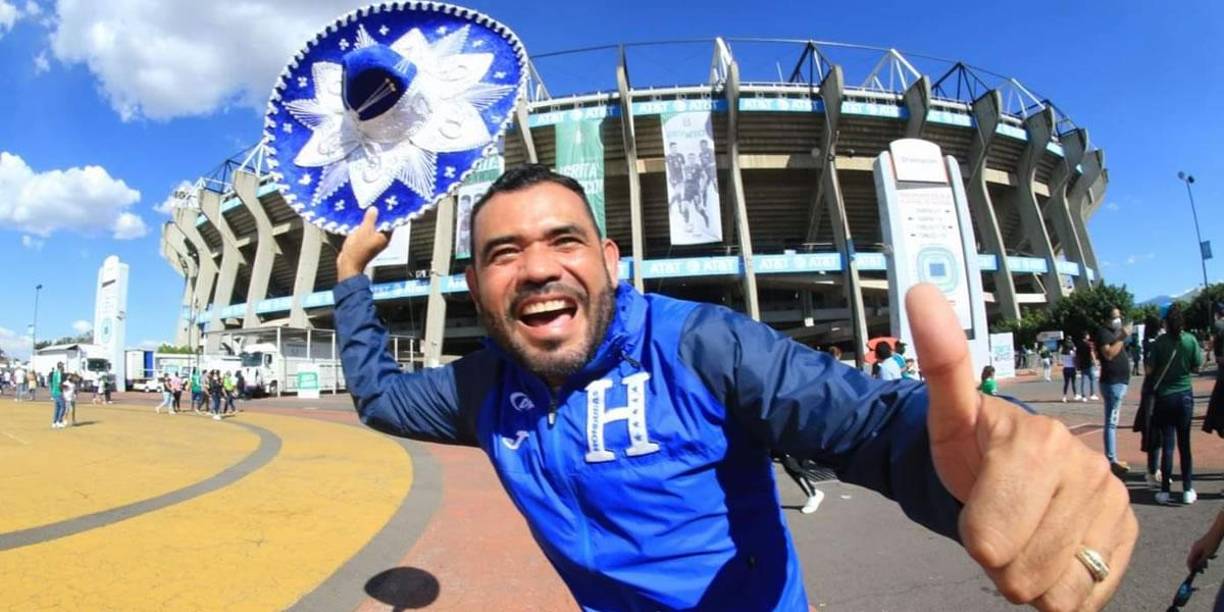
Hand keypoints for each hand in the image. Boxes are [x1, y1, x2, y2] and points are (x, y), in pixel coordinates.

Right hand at [337, 207, 390, 281]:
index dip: (388, 214)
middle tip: (374, 207)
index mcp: (385, 238)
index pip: (390, 223)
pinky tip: (359, 222)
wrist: (348, 264)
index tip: (385, 206)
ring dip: (370, 222)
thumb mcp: (364, 229)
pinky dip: (364, 228)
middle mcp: (381, 241)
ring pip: (373, 229)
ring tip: (366, 212)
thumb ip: (370, 218)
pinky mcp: (365, 244)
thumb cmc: (357, 251)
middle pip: (382, 226)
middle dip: (378, 217)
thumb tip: (374, 210)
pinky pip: (366, 233)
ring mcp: (373, 243)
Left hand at [906, 284, 1136, 610]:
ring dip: (1029, 574)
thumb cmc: (972, 447)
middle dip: (1000, 558)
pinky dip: (1061, 588)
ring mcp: (1112, 504)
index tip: (976, 508)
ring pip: (1054, 591)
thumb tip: (919, 292)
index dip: (975, 535)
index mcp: (1039, 444)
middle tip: (999, 523)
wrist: (1009, 469)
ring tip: (1023, 534)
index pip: (989, 541)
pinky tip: (1051, 550)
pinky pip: (1085, 599)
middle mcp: (1088, 469)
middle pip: (1021, 571)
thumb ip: (939, 360)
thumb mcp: (946, 413)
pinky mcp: (1126, 536)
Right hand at [1187, 534, 1218, 570]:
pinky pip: (1200, 554)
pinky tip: (1208, 561)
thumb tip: (1197, 568)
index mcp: (1194, 550)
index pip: (1189, 561)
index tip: (1193, 574)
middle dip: (1196, 566)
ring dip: (1200, 563)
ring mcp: (1197, 547)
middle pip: (1193, 559)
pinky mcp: (1200, 546)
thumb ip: (1202, 561)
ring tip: (1205, 568)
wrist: (1215, 534)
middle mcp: (1193, 548)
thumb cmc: (1212, 544)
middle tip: (1201, 572)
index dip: (1190, 568)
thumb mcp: (1208, 554)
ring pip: (1197, 557)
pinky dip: (1203, 558)